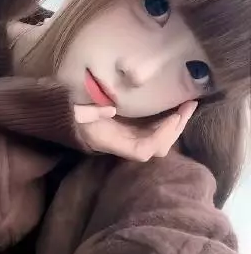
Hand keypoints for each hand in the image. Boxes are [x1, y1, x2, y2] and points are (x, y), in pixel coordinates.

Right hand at [73, 101, 197, 161]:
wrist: (65, 118)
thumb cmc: (70, 115)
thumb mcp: (76, 112)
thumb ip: (89, 112)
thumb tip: (111, 109)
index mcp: (113, 143)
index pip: (144, 149)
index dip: (161, 137)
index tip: (172, 117)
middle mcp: (125, 144)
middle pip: (159, 146)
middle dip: (176, 128)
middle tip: (189, 105)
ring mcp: (130, 137)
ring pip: (161, 139)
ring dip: (176, 123)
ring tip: (188, 104)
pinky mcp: (132, 129)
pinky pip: (155, 129)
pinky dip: (168, 120)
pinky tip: (175, 107)